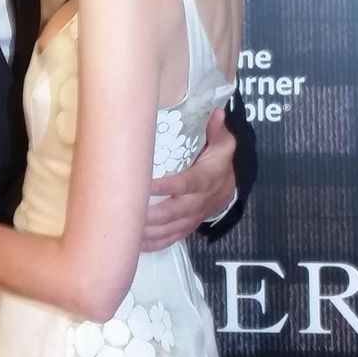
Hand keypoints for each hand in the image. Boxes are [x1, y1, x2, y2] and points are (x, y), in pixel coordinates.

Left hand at [142, 107, 235, 251]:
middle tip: (129, 212)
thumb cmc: (220, 160)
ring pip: (171, 229)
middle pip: (174, 212)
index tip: (148, 184)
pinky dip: (155, 243)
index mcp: (205, 179)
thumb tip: (218, 112)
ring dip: (149, 232)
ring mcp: (193, 217)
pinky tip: (136, 244)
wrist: (231, 186)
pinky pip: (172, 238)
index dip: (169, 186)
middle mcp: (199, 201)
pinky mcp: (188, 226)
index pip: (187, 184)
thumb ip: (217, 130)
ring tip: (127, 230)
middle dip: (152, 215)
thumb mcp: (223, 143)